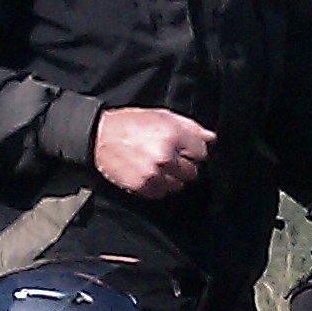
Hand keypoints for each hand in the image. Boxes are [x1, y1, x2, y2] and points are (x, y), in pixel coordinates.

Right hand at [93, 107, 215, 198]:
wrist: (100, 136)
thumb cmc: (131, 123)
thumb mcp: (162, 116)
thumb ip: (190, 127)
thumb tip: (211, 138)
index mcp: (172, 135)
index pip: (201, 153)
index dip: (193, 150)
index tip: (185, 149)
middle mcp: (165, 156)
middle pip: (192, 172)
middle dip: (184, 165)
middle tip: (171, 158)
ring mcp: (153, 174)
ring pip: (178, 185)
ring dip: (172, 178)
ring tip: (159, 166)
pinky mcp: (142, 186)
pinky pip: (161, 194)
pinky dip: (158, 186)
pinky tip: (150, 174)